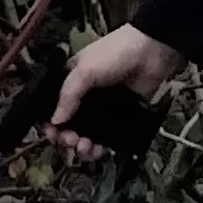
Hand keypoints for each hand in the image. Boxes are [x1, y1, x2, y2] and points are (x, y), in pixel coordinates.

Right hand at [48, 24, 185, 162]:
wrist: (152, 52)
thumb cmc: (115, 54)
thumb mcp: (85, 70)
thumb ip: (69, 95)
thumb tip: (54, 121)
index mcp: (71, 81)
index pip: (54, 107)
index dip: (50, 123)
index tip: (51, 135)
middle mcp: (85, 97)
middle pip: (69, 125)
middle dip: (66, 137)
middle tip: (70, 140)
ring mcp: (102, 109)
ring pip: (86, 135)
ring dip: (81, 146)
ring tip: (84, 147)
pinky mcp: (120, 118)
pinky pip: (106, 138)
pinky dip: (100, 147)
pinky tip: (98, 150)